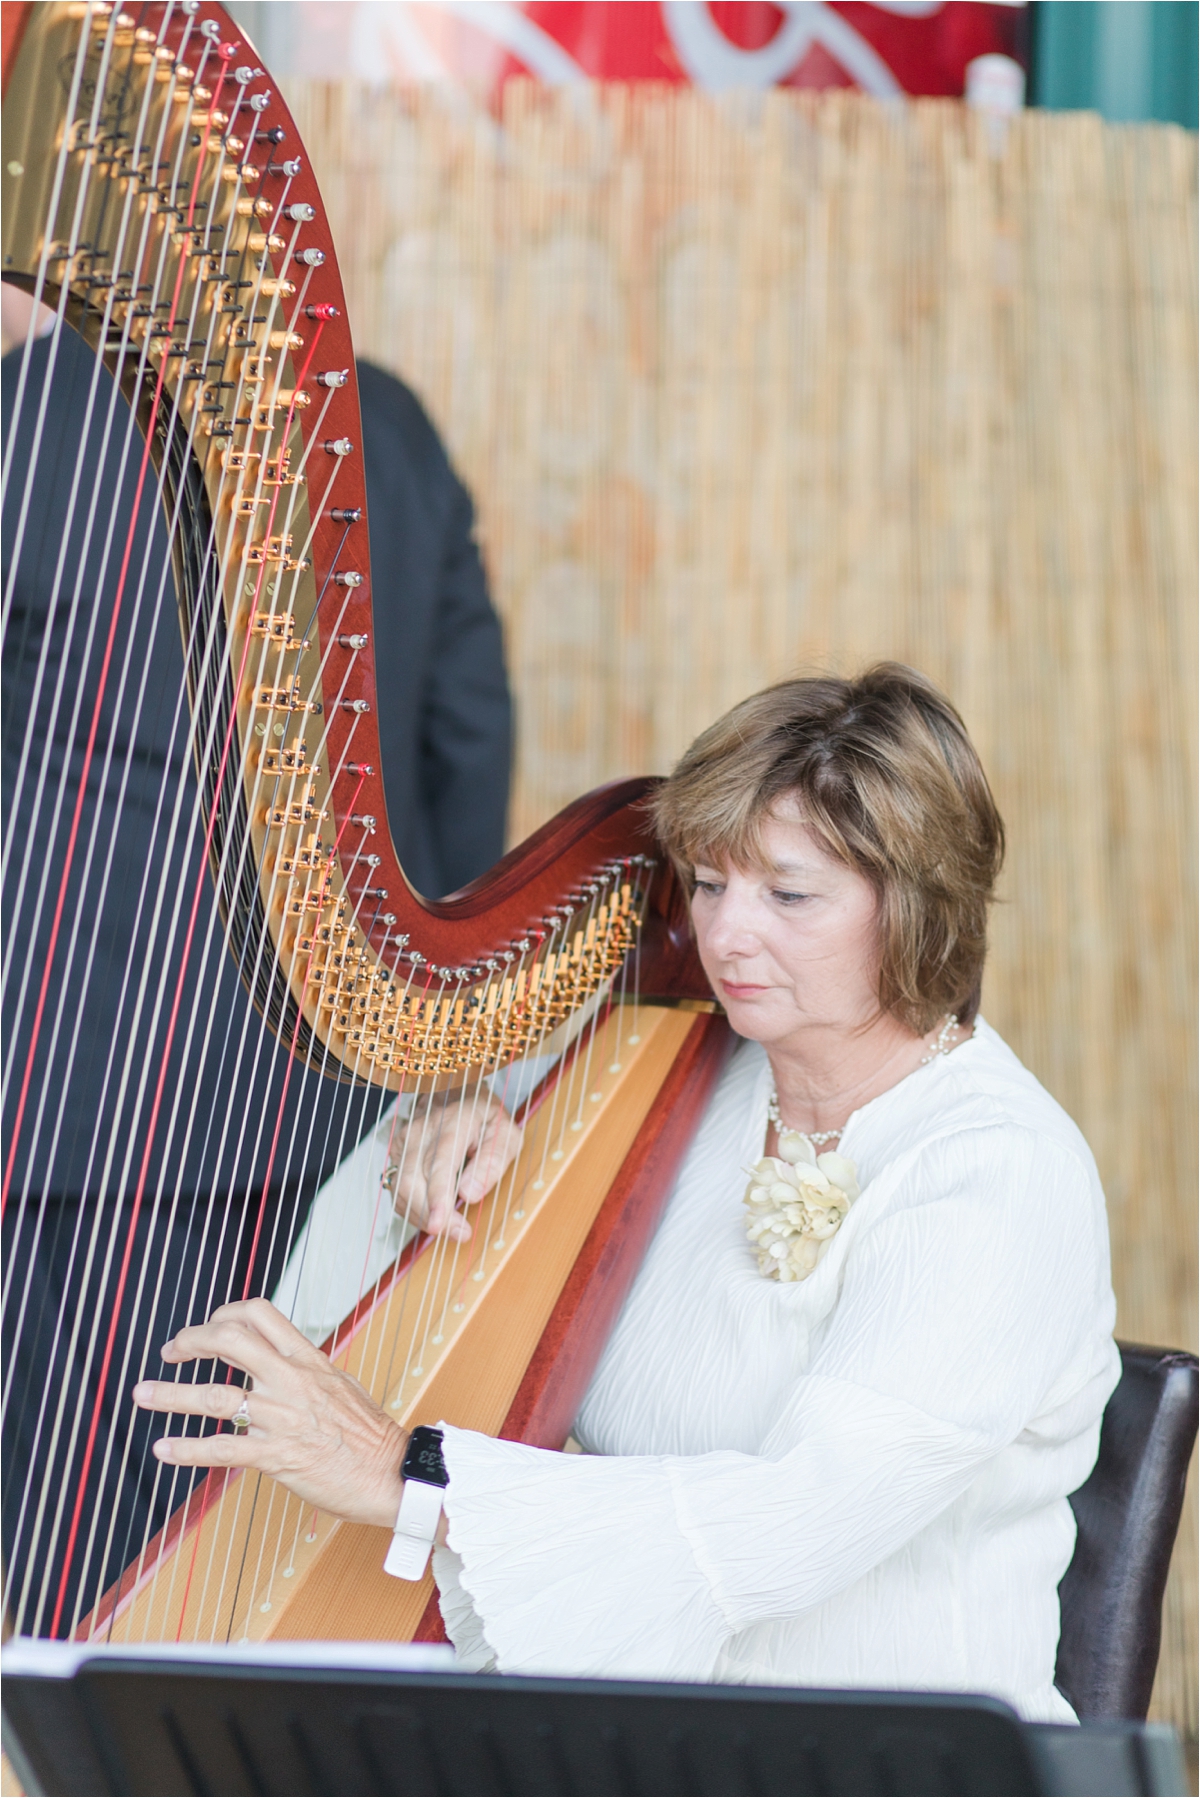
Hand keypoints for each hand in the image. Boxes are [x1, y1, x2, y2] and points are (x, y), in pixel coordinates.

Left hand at [132, 1297, 404, 1527]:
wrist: (392, 1474)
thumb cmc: (369, 1434)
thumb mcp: (340, 1384)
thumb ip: (305, 1369)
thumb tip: (279, 1360)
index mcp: (308, 1359)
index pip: (260, 1314)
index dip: (224, 1313)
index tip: (207, 1327)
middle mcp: (291, 1380)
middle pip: (230, 1340)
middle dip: (191, 1341)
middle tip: (171, 1351)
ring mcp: (282, 1417)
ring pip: (215, 1395)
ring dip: (171, 1393)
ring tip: (143, 1394)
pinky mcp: (276, 1456)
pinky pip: (222, 1449)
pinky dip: (187, 1449)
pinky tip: (164, 1448)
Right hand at [386, 1089, 523, 1241]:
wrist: (455, 1088)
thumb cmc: (485, 1115)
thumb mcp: (505, 1133)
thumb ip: (491, 1163)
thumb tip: (470, 1195)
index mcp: (453, 1121)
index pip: (438, 1164)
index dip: (437, 1199)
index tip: (441, 1226)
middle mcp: (421, 1129)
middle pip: (412, 1182)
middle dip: (432, 1216)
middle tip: (460, 1233)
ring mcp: (404, 1139)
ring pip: (400, 1188)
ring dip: (422, 1216)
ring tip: (451, 1226)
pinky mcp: (396, 1151)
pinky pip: (397, 1188)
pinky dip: (412, 1208)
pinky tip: (434, 1213)